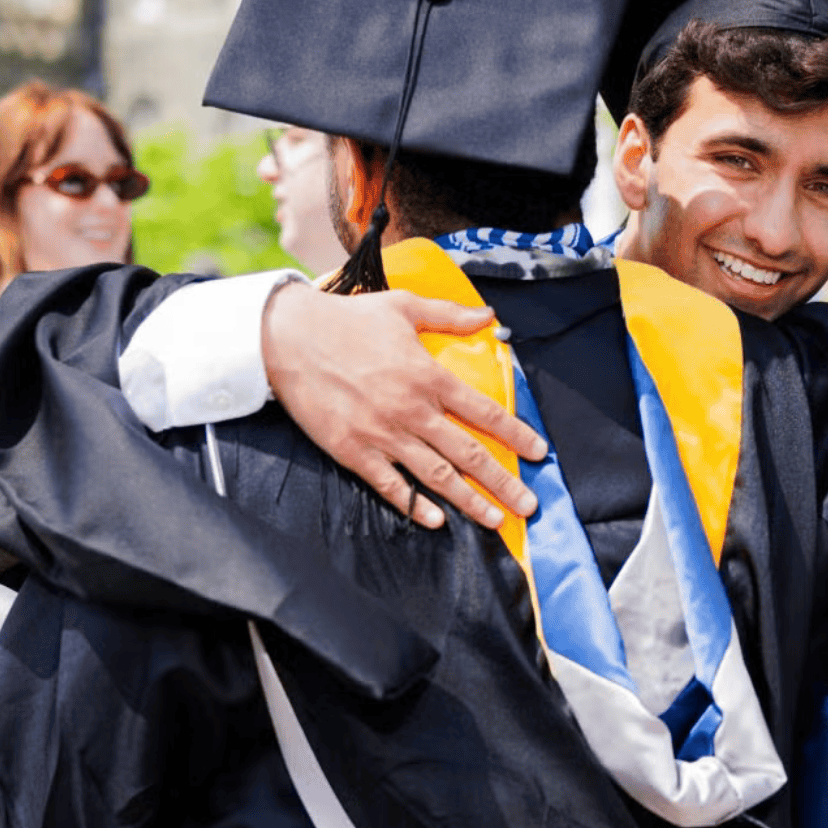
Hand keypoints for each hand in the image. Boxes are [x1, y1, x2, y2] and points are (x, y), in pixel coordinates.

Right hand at [261, 282, 545, 529]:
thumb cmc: (347, 321)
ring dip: (469, 501)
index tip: (538, 452)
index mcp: (428, 377)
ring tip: (495, 519)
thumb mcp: (403, 307)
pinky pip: (391, 486)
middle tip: (528, 504)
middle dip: (503, 481)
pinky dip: (415, 506)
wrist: (289, 340)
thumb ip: (449, 315)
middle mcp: (412, 411)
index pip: (484, 412)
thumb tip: (489, 316)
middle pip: (467, 454)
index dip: (515, 434)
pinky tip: (436, 521)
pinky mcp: (354, 452)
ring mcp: (383, 435)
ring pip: (436, 477)